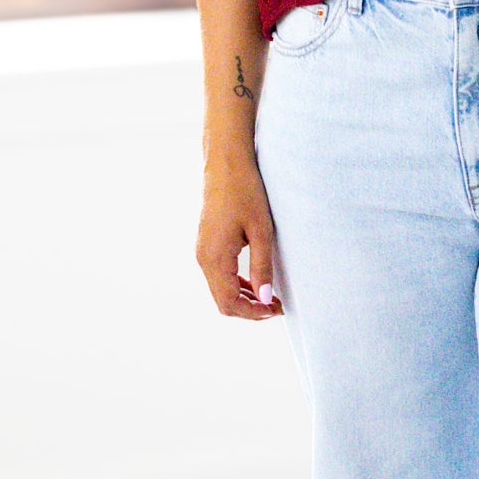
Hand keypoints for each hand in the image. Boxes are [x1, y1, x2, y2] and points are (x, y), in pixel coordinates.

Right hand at [198, 152, 281, 319]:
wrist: (225, 164)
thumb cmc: (244, 192)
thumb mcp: (261, 231)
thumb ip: (262, 267)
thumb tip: (265, 298)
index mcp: (215, 258)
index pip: (230, 303)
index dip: (253, 313)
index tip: (276, 309)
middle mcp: (203, 259)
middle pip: (223, 301)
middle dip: (250, 309)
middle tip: (276, 305)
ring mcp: (203, 252)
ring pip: (220, 290)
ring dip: (244, 298)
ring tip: (270, 296)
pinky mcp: (207, 244)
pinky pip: (219, 275)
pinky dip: (236, 284)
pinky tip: (255, 281)